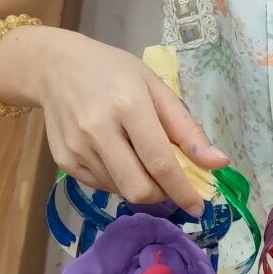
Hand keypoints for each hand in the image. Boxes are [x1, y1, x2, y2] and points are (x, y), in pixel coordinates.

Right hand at [2, 27, 226, 213]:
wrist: (54, 67)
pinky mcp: (63, 160)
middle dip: (162, 196)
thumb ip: (186, 128)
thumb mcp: (155, 87)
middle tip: (172, 186)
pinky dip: (118, 181)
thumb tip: (217, 163)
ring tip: (142, 160)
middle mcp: (99, 130)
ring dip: (141, 186)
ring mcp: (77, 148)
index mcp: (129, 106)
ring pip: (120, 190)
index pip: (160, 162)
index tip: (199, 206)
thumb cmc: (113, 72)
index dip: (182, 190)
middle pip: (138, 188)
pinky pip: (101, 186)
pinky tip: (118, 156)